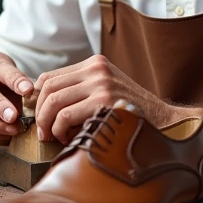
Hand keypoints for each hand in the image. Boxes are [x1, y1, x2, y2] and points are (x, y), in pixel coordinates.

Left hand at [34, 55, 173, 143]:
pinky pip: (66, 115)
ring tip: (53, 136)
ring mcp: (101, 84)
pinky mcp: (104, 101)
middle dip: (40, 113)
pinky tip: (68, 138)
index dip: (38, 98)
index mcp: (95, 64)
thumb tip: (45, 103)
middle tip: (42, 132)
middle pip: (48, 88)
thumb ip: (82, 90)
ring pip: (54, 101)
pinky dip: (60, 130)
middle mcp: (97, 69)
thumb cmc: (133, 112)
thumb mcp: (107, 90)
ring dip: (48, 124)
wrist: (164, 121)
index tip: (39, 116)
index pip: (50, 76)